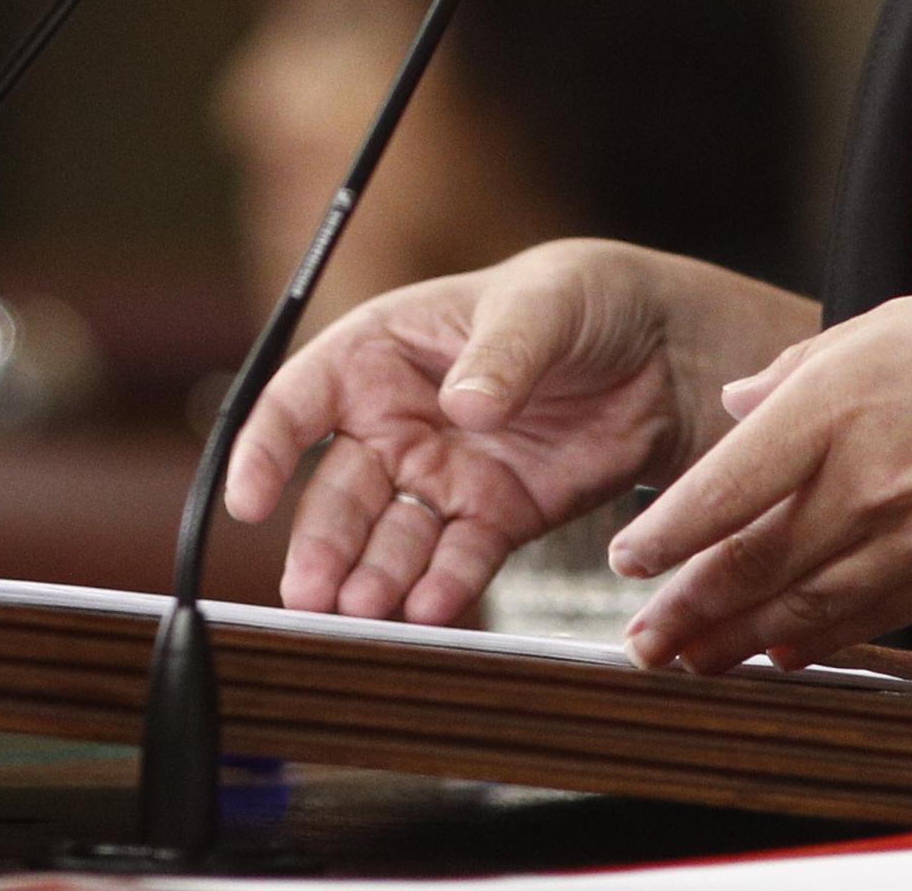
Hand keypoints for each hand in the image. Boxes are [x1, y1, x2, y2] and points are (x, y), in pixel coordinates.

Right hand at [227, 241, 814, 625]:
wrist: (662, 350)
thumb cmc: (583, 299)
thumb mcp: (544, 305)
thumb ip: (502, 354)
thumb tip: (462, 405)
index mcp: (383, 350)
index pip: (302, 400)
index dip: (267, 449)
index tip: (249, 500)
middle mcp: (398, 420)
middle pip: (340, 489)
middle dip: (320, 543)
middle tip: (309, 595)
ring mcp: (443, 473)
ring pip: (390, 535)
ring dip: (371, 577)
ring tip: (363, 612)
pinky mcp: (495, 515)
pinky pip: (457, 556)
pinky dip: (442, 586)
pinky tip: (429, 610)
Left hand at [609, 262, 911, 674]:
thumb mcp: (891, 321)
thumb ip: (802, 371)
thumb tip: (737, 404)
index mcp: (840, 402)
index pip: (726, 487)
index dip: (668, 535)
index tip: (626, 560)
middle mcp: (868, 479)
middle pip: (755, 565)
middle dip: (689, 612)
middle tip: (640, 644)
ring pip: (806, 607)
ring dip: (740, 642)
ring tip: (693, 662)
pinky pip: (872, 616)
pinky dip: (820, 641)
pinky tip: (786, 654)